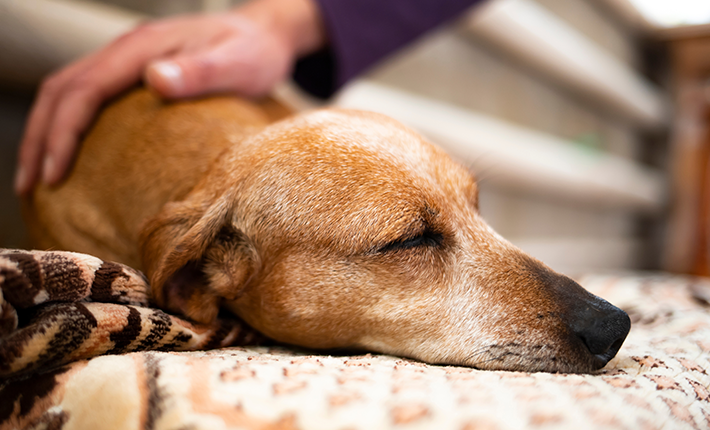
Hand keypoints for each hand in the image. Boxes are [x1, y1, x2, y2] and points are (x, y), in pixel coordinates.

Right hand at [15, 0, 323, 194]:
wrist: (262, 35)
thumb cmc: (253, 53)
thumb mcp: (237, 64)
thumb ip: (200, 71)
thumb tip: (156, 78)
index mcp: (142, 48)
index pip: (85, 90)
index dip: (63, 132)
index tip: (54, 174)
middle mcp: (127, 50)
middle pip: (61, 89)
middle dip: (40, 137)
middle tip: (30, 185)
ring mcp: (127, 59)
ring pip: (66, 90)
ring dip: (45, 131)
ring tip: (37, 176)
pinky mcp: (133, 71)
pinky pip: (85, 94)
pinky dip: (65, 123)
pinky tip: (68, 152)